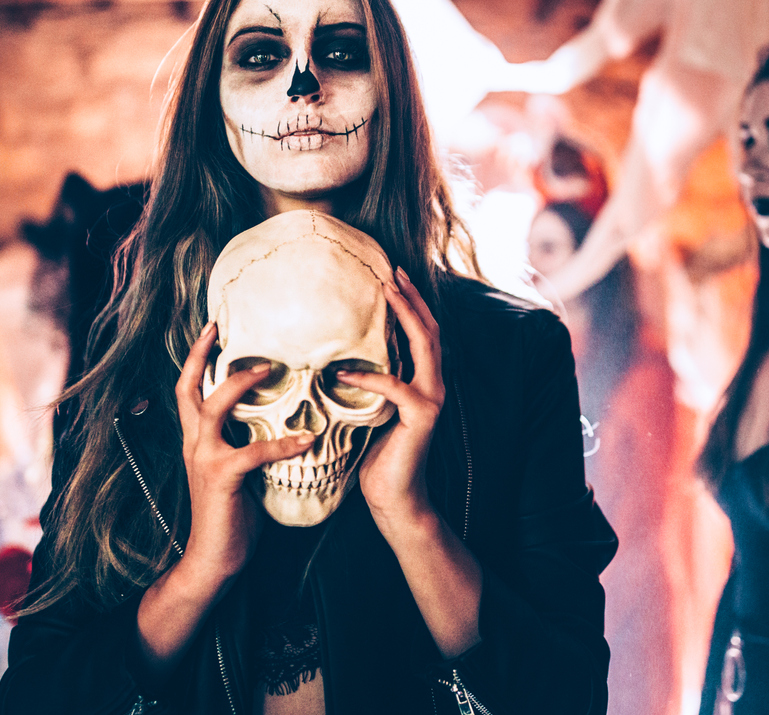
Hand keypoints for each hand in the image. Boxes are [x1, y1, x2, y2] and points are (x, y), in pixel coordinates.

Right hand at [175, 322, 316, 587]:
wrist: (213, 559)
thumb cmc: (231, 515)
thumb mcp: (235, 471)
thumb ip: (246, 443)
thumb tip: (281, 420)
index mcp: (196, 440)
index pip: (188, 390)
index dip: (196, 359)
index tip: (210, 331)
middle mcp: (194, 444)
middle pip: (189, 388)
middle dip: (202, 356)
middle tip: (221, 329)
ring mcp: (204, 459)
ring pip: (213, 408)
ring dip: (241, 385)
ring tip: (270, 370)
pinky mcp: (221, 478)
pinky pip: (253, 452)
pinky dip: (282, 444)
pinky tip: (306, 439)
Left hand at [342, 268, 444, 530]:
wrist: (392, 496)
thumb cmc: (375, 454)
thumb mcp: (368, 409)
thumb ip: (366, 382)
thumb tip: (334, 355)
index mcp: (422, 381)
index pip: (422, 333)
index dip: (411, 304)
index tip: (392, 277)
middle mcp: (433, 386)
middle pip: (429, 330)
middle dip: (412, 299)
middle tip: (392, 273)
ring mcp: (431, 400)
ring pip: (424, 347)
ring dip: (406, 317)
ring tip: (386, 295)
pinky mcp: (422, 417)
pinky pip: (395, 387)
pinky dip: (369, 376)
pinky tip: (343, 371)